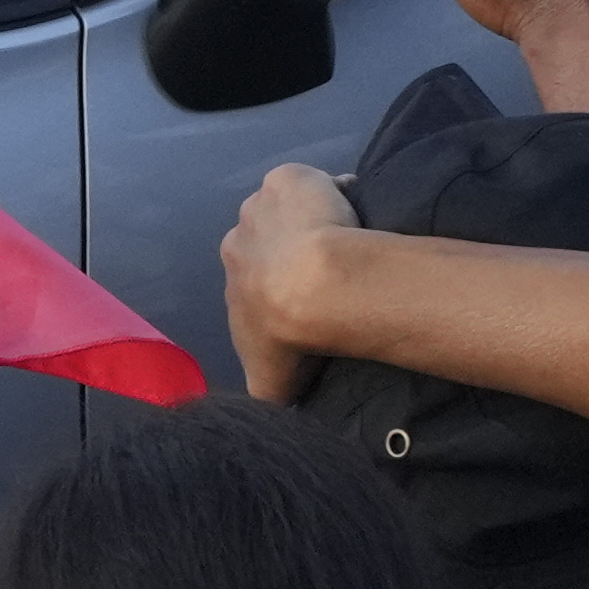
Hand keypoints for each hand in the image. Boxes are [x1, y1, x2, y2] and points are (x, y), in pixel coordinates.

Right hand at [217, 162, 356, 403]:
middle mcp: (238, 234)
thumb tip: (265, 411)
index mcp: (232, 274)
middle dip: (291, 249)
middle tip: (329, 269)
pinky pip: (317, 182)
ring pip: (290, 208)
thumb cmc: (289, 334)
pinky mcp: (292, 178)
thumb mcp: (269, 382)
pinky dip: (336, 191)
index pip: (254, 275)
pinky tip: (356, 209)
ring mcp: (262, 202)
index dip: (280, 283)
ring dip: (313, 218)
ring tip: (347, 240)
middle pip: (267, 237)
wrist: (314, 287)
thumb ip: (263, 392)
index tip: (308, 297)